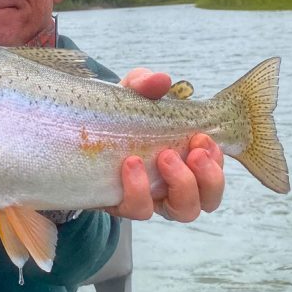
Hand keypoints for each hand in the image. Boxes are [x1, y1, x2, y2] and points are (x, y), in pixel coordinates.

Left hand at [108, 68, 224, 221]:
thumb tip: (161, 79)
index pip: (214, 174)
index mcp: (183, 163)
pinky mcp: (121, 205)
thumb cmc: (114, 117)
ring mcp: (149, 198)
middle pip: (207, 200)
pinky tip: (131, 164)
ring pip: (183, 212)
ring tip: (165, 156)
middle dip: (209, 177)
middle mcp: (172, 187)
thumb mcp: (129, 96)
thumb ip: (144, 84)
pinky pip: (138, 210)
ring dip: (182, 185)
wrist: (74, 135)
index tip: (204, 138)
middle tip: (192, 150)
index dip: (217, 162)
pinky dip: (139, 189)